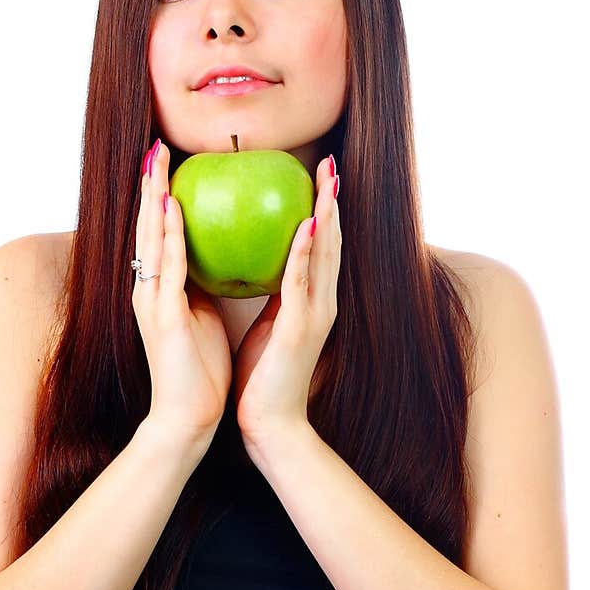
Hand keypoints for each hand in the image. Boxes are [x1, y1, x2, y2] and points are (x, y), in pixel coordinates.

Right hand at [132, 139, 231, 443]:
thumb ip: (203, 287)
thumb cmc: (200, 372)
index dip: (161, 199)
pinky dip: (169, 234)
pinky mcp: (162, 316)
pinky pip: (168, 266)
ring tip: (158, 161)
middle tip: (156, 147)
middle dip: (151, 186)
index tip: (169, 165)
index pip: (159, 234)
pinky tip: (174, 206)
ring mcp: (152, 301)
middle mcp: (149, 289)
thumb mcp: (203, 317)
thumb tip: (221, 260)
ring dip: (154, 197)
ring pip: (150, 238)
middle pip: (147, 227)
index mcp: (161, 290)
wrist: (188, 417)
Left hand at [233, 155, 340, 449]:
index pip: (320, 248)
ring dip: (326, 214)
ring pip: (325, 255)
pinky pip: (302, 281)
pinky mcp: (300, 328)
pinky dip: (306, 251)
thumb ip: (272, 297)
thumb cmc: (262, 378)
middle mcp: (321, 304)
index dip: (322, 211)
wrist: (269, 424)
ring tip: (326, 180)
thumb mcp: (267, 326)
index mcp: (312, 303)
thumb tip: (258, 268)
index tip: (318, 178)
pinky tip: (306, 223)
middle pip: (331, 243)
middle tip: (330, 165)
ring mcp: (315, 315)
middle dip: (331, 202)